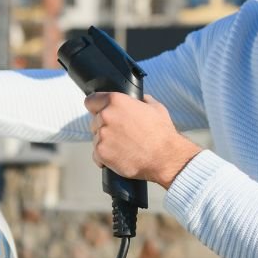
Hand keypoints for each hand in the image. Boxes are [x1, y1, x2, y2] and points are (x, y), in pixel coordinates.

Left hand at [84, 92, 201, 188]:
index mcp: (116, 101)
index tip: (100, 112)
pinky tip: (120, 156)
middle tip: (121, 133)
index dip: (97, 107)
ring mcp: (102, 135)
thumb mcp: (155, 107)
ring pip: (96, 137)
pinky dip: (105, 157)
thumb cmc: (162, 133)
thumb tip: (138, 99)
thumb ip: (141, 100)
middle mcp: (105, 116)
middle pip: (94, 121)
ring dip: (106, 142)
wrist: (165, 157)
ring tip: (124, 146)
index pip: (91, 100)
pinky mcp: (101, 153)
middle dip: (105, 126)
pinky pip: (97, 154)